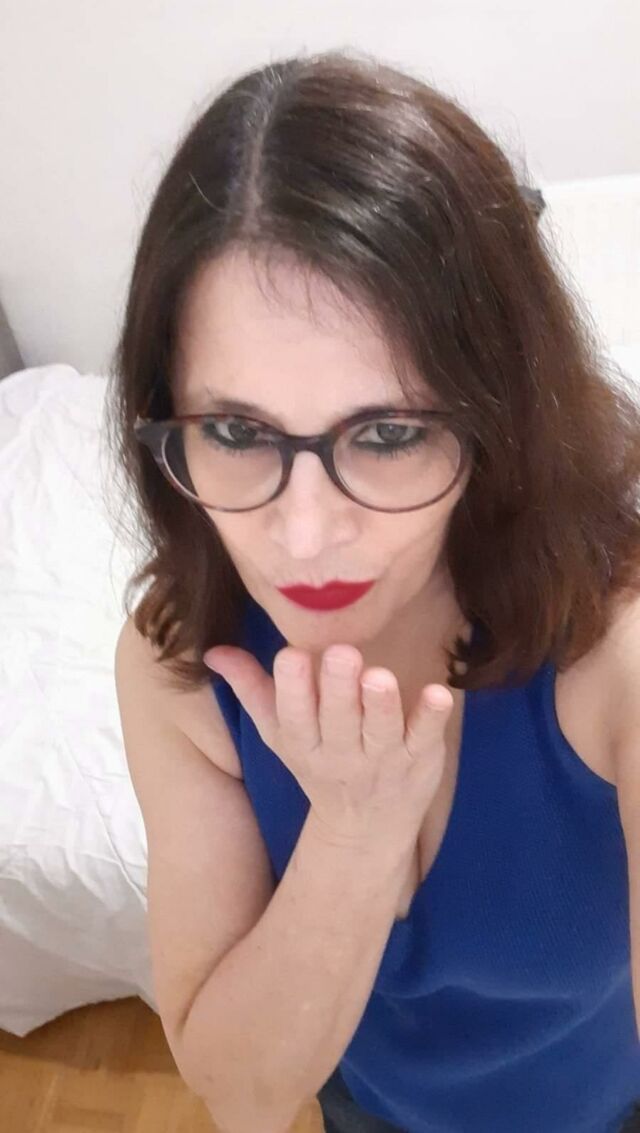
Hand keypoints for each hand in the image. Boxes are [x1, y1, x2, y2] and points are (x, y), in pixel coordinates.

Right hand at [203, 641, 453, 847]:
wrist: (366, 829)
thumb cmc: (320, 764)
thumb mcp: (280, 733)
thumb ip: (251, 689)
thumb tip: (214, 651)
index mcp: (303, 742)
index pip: (293, 715)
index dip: (292, 688)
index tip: (291, 654)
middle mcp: (341, 752)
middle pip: (338, 719)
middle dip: (337, 688)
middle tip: (342, 654)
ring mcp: (382, 757)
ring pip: (380, 729)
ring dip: (381, 703)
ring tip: (380, 677)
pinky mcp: (420, 757)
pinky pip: (426, 737)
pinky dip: (431, 717)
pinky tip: (438, 694)